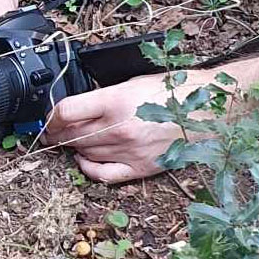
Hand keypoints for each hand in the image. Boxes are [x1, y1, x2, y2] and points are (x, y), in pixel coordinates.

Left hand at [42, 71, 213, 183]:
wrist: (209, 108)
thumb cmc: (174, 91)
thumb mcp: (132, 83)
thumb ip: (102, 98)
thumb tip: (76, 110)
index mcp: (116, 101)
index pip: (66, 112)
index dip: (51, 117)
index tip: (49, 118)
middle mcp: (120, 128)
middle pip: (71, 136)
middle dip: (57, 134)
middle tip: (52, 132)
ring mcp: (129, 150)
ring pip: (84, 153)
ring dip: (73, 148)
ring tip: (71, 141)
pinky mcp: (140, 167)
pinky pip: (102, 175)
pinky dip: (88, 168)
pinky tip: (84, 160)